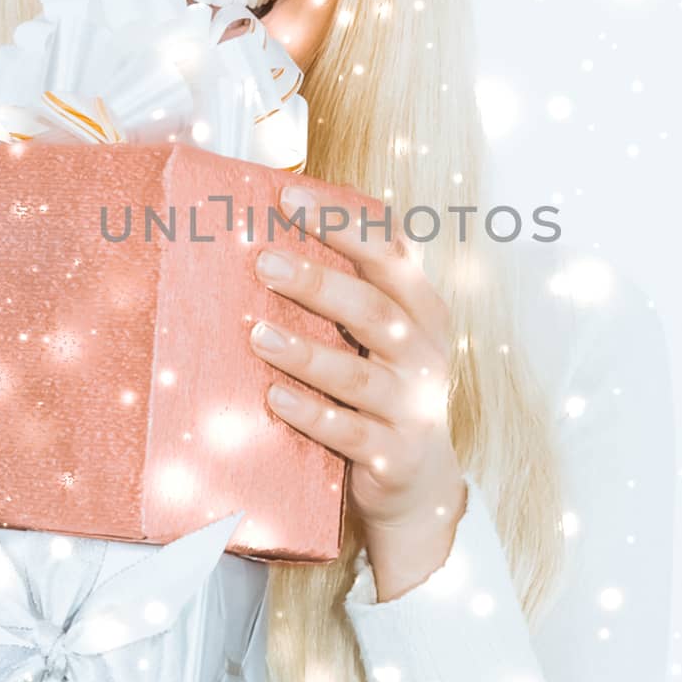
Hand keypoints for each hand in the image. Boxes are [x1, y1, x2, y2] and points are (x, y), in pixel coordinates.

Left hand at [250, 183, 467, 599]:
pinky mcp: (392, 455)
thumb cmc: (387, 389)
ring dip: (305, 353)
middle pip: (373, 310)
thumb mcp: (389, 337)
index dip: (343, 225)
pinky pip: (348, 432)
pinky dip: (310, 413)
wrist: (421, 482)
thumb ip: (355, 291)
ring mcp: (411, 407)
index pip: (390, 256)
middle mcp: (424, 355)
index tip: (290, 198)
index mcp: (423, 312)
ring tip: (257, 335)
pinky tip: (274, 397)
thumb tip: (275, 232)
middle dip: (318, 283)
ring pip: (356, 374)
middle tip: (263, 262)